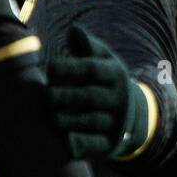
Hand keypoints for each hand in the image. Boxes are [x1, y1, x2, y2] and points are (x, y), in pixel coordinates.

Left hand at [47, 26, 146, 159]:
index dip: (69, 68)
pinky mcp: (109, 144)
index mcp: (115, 74)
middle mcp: (118, 98)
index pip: (92, 70)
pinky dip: (81, 144)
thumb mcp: (102, 60)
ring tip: (49, 115)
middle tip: (44, 95)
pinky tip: (65, 141)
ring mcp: (115, 123)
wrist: (132, 116)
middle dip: (65, 95)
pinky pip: (96, 145)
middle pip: (90, 97)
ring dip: (68, 119)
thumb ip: (86, 46)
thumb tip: (73, 30)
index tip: (49, 68)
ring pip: (91, 121)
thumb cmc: (104, 81)